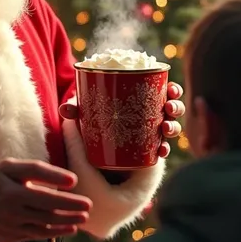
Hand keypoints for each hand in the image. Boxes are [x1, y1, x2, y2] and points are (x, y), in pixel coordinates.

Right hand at [0, 158, 91, 241]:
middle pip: (48, 213)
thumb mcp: (11, 167)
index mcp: (13, 192)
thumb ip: (38, 170)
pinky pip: (36, 236)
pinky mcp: (10, 239)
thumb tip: (69, 179)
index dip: (66, 197)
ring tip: (82, 219)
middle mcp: (13, 213)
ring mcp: (12, 228)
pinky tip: (67, 228)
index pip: (46, 196)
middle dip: (71, 211)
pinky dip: (53, 233)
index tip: (82, 192)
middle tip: (88, 208)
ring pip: (45, 227)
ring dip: (66, 224)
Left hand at [60, 82, 184, 159]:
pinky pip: (162, 149)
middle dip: (176, 106)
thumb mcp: (88, 115)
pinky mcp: (149, 151)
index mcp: (143, 100)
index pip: (163, 90)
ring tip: (165, 129)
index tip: (171, 88)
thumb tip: (64, 108)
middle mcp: (152, 115)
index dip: (173, 89)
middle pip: (171, 108)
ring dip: (174, 127)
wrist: (97, 152)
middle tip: (168, 108)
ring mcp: (152, 134)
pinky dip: (163, 149)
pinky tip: (161, 151)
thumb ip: (78, 112)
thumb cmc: (95, 123)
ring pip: (172, 127)